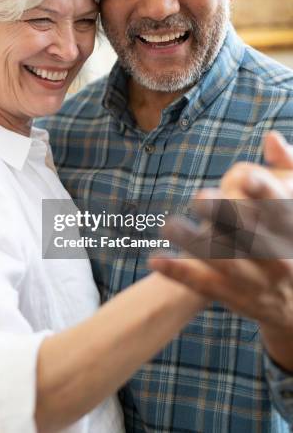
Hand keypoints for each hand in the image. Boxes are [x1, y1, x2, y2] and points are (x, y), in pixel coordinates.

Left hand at [149, 131, 292, 370]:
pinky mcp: (236, 297)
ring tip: (168, 224)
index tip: (243, 176)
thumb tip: (271, 136)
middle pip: (250, 236)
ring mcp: (257, 280)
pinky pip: (205, 286)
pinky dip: (180, 273)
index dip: (263, 192)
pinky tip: (155, 258)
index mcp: (291, 226)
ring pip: (223, 261)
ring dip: (193, 243)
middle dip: (225, 216)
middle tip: (200, 195)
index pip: (280, 207)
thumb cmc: (291, 235)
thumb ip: (287, 167)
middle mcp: (278, 256)